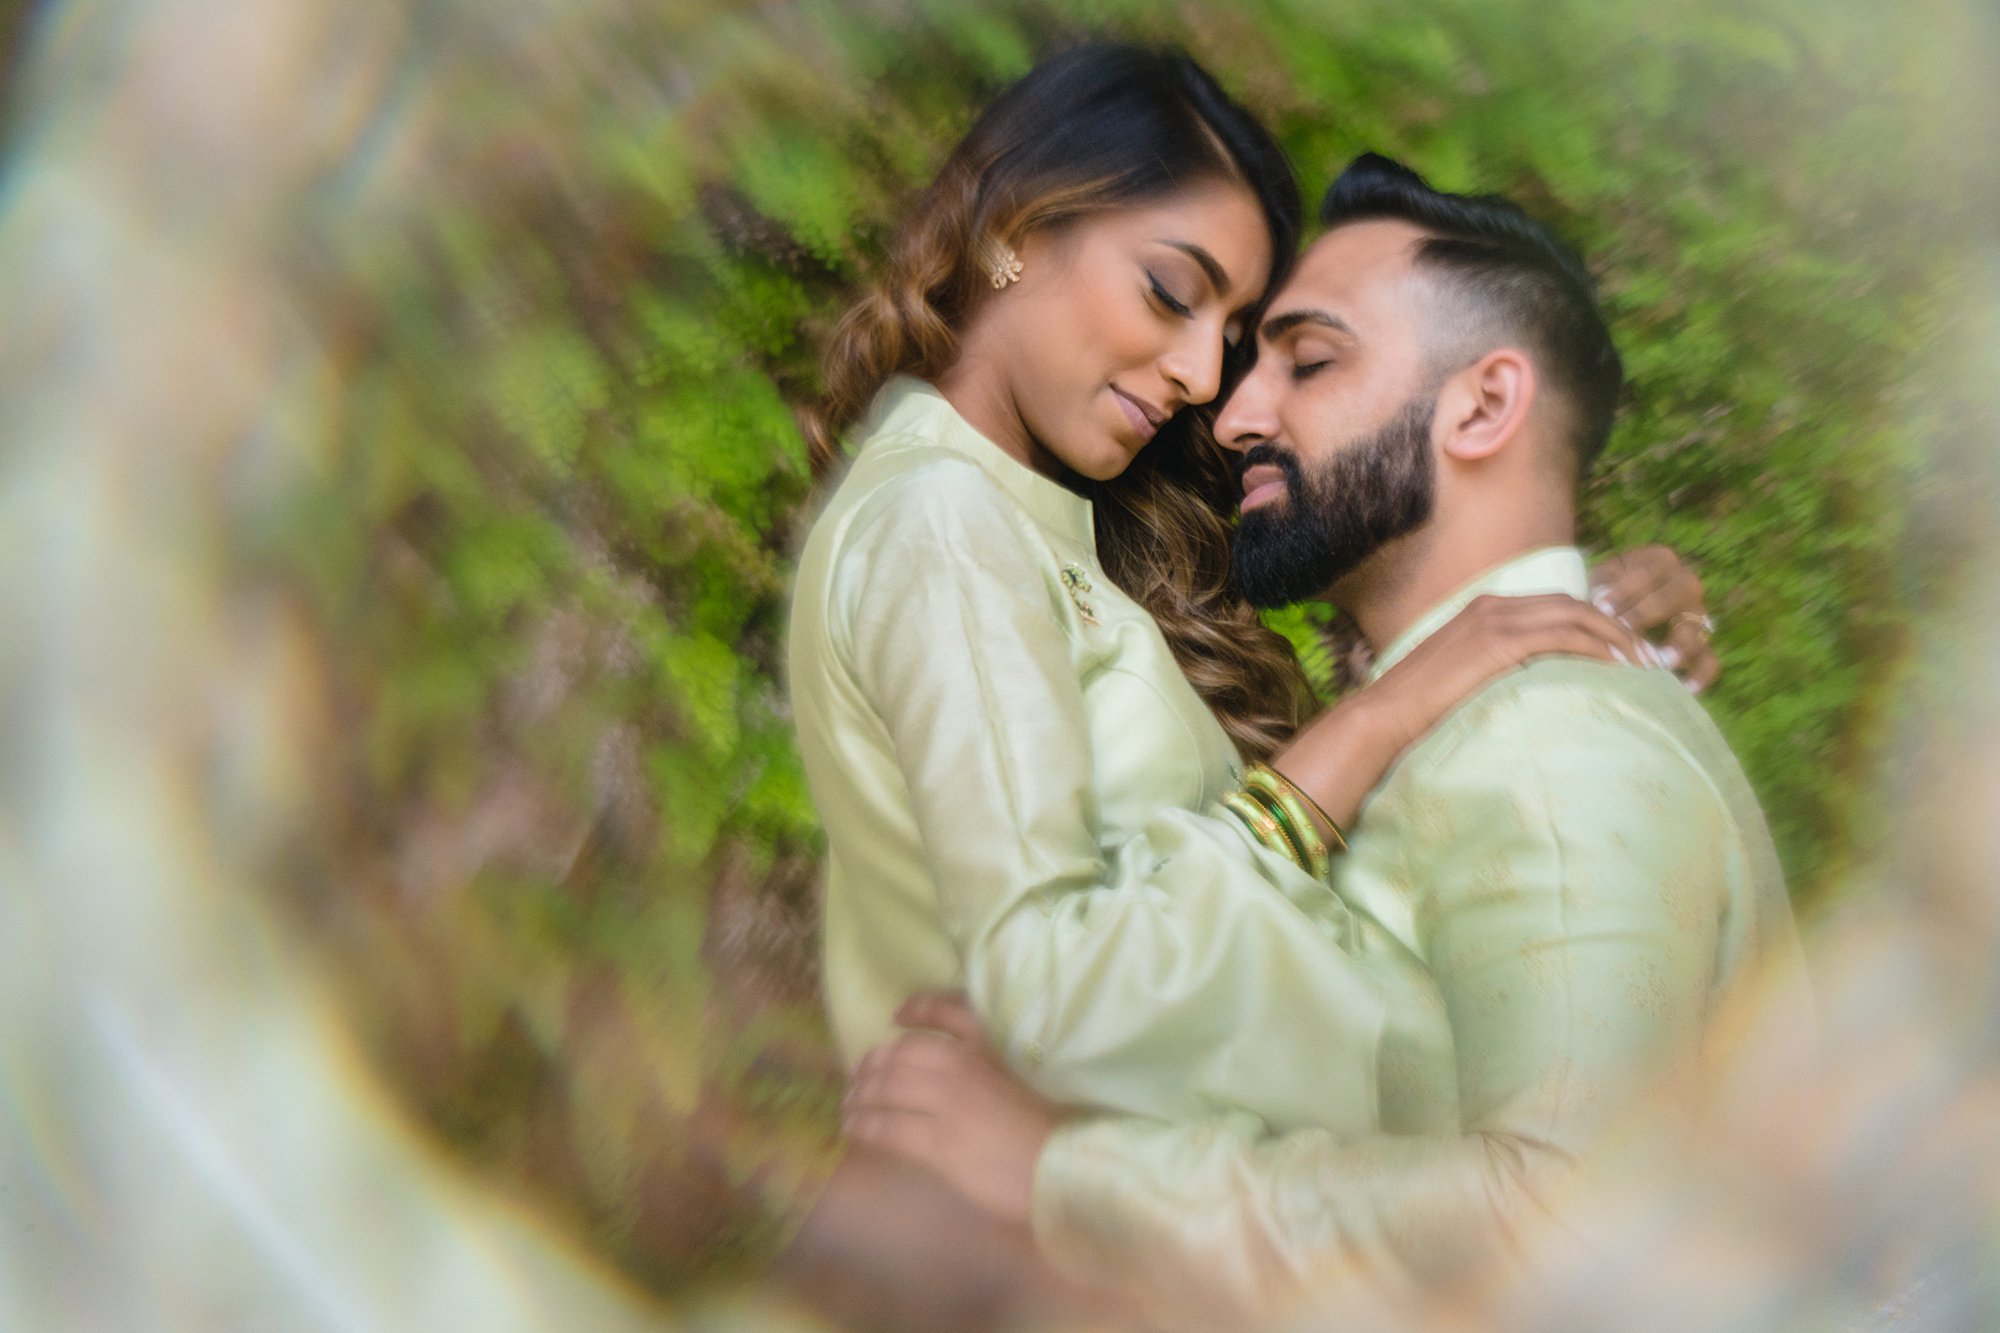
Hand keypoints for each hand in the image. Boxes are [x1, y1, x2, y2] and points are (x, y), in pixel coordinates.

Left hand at [843, 992, 1063, 1230]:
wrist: (1068, 1168)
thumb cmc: (1060, 1129)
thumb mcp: (1038, 1077)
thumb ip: (1002, 1063)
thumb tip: (966, 1067)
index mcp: (994, 1045)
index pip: (948, 1010)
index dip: (919, 1009)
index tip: (898, 1013)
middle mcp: (965, 1065)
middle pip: (904, 1052)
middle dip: (875, 1061)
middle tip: (860, 1073)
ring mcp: (948, 1102)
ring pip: (888, 1087)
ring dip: (862, 1093)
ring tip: (850, 1102)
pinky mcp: (938, 1142)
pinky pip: (888, 1127)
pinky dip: (865, 1124)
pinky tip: (854, 1128)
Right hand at [1273, 593, 1647, 830]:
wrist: (1379, 718)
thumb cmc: (1413, 712)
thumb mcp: (1458, 682)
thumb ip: (1491, 673)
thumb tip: (1524, 694)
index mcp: (1483, 610)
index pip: (1555, 606)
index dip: (1595, 625)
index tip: (1622, 653)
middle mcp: (1491, 606)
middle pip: (1573, 604)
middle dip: (1616, 628)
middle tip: (1647, 658)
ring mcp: (1494, 621)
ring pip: (1576, 615)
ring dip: (1616, 637)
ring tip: (1644, 665)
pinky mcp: (1498, 644)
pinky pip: (1563, 637)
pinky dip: (1596, 647)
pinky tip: (1618, 668)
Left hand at [1589, 545, 1720, 691]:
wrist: (1619, 604)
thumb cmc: (1607, 588)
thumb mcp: (1601, 577)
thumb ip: (1600, 585)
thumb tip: (1599, 602)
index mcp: (1661, 561)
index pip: (1646, 573)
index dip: (1623, 590)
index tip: (1601, 607)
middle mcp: (1686, 583)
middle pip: (1675, 596)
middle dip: (1646, 613)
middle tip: (1623, 629)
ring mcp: (1697, 615)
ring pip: (1696, 628)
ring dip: (1679, 645)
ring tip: (1660, 662)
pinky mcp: (1701, 643)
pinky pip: (1710, 660)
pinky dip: (1701, 675)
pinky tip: (1685, 689)